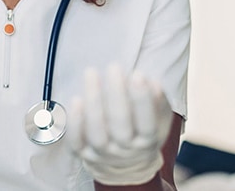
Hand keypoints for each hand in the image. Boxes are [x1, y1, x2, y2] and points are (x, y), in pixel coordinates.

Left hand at [65, 64, 172, 185]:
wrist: (126, 166)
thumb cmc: (142, 132)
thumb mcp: (159, 119)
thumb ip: (158, 102)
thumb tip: (153, 84)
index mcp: (147, 141)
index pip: (147, 123)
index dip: (142, 100)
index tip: (138, 75)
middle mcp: (125, 151)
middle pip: (120, 127)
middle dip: (116, 95)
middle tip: (114, 67)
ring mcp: (102, 154)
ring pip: (96, 134)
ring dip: (93, 103)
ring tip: (92, 73)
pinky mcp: (83, 153)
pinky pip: (76, 142)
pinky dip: (75, 123)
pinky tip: (76, 100)